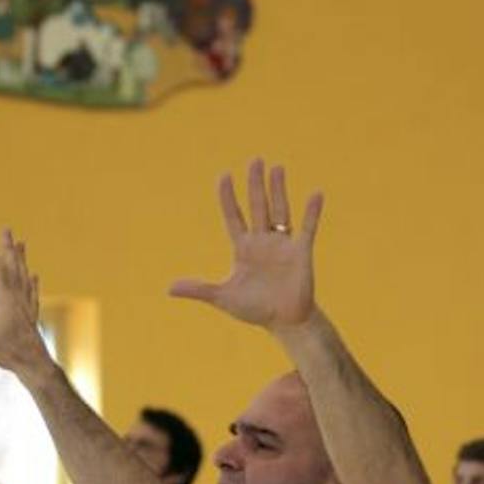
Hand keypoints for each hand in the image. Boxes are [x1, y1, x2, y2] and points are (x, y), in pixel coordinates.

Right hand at [0, 230, 55, 375]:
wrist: (34, 365)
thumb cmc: (7, 352)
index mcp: (4, 299)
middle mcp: (17, 298)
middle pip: (13, 267)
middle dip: (8, 247)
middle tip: (7, 229)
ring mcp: (26, 306)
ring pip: (24, 276)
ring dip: (21, 259)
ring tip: (22, 244)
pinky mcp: (32, 316)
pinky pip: (32, 293)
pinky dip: (32, 282)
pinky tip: (34, 276)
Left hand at [169, 159, 321, 329]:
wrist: (286, 323)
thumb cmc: (256, 309)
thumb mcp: (223, 297)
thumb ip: (199, 289)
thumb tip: (168, 289)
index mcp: (243, 248)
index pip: (233, 216)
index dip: (228, 197)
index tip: (224, 176)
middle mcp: (263, 241)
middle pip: (257, 206)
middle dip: (256, 184)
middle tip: (255, 160)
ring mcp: (283, 244)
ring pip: (280, 211)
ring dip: (278, 190)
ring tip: (276, 167)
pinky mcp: (301, 252)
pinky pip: (308, 228)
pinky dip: (312, 212)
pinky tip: (315, 194)